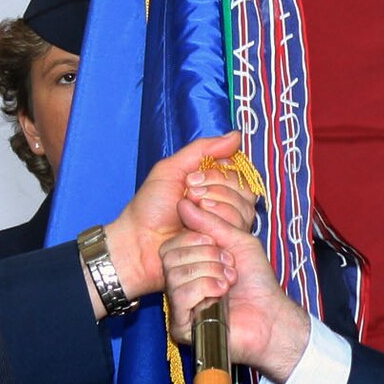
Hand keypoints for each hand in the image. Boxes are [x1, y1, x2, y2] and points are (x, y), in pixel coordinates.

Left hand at [99, 132, 243, 301]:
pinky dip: (213, 225)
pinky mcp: (225, 247)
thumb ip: (203, 150)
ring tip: (187, 214)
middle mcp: (225, 206)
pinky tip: (194, 229)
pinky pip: (236, 231)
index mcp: (214, 186)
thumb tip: (236, 135)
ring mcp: (226, 228)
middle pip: (244, 192)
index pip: (239, 173)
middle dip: (214, 190)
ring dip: (213, 209)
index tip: (193, 178)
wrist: (139, 242)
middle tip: (188, 196)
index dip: (219, 174)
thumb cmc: (150, 208)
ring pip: (243, 212)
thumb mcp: (172, 169)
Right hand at [164, 192, 311, 381]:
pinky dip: (205, 289)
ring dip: (209, 272)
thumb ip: (211, 223)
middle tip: (229, 266)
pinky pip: (180, 296)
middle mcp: (180, 284)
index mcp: (189, 264)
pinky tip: (222, 296)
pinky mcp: (181, 326)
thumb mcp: (237, 241)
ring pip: (174, 275)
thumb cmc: (257, 282)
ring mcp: (179, 305)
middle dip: (205, 255)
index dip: (196, 239)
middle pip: (169, 256)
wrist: (271, 316)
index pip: (171, 243)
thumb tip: (183, 202)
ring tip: (229, 281)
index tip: (223, 248)